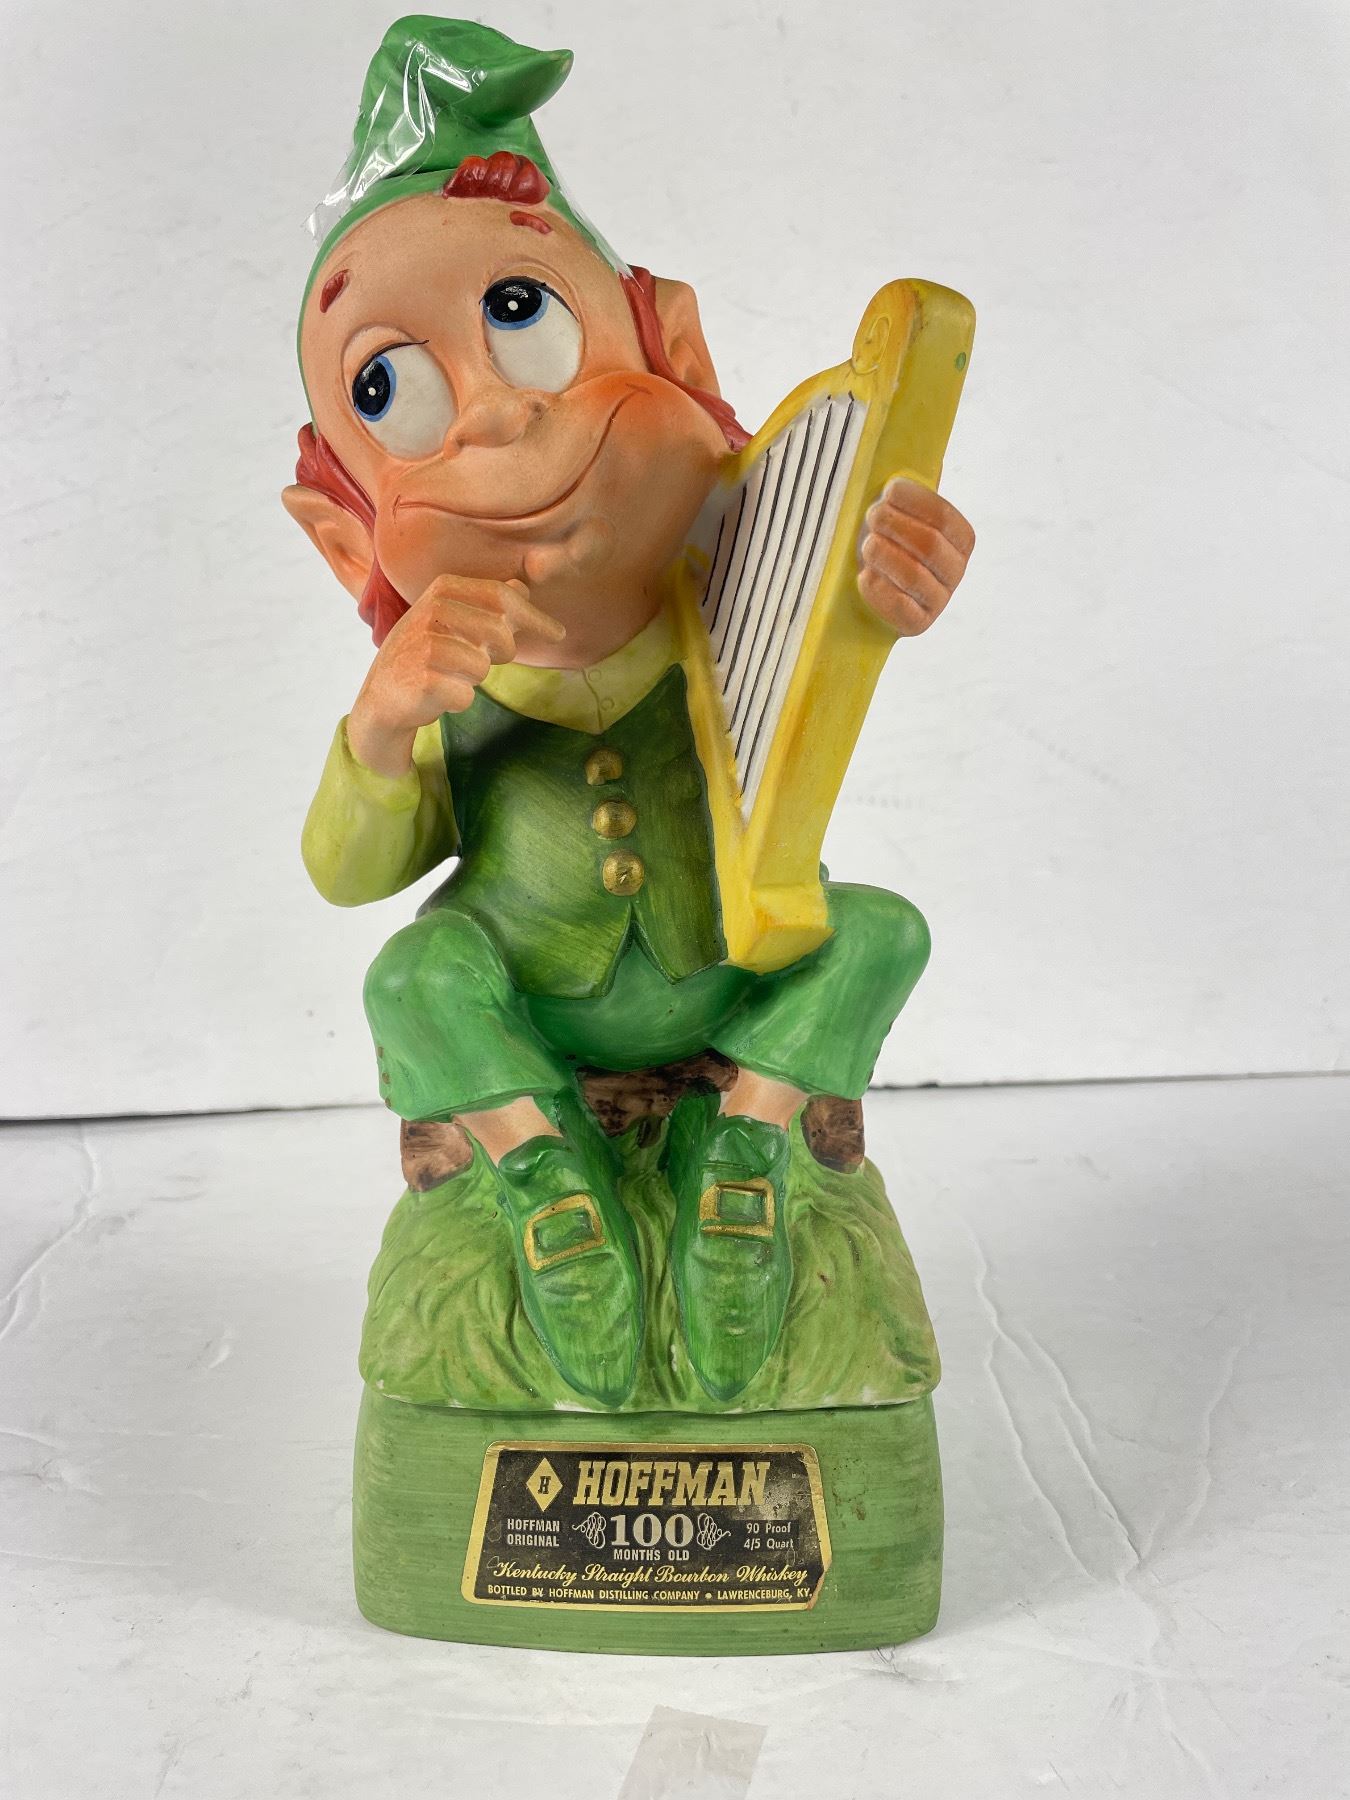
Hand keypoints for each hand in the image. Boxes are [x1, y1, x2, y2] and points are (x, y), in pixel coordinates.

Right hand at [347, 575, 564, 777]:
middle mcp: (431, 610)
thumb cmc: (426, 654)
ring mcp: (424, 645)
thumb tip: (523, 585)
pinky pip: (466, 696)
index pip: (503, 597)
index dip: (535, 617)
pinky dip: (458, 700)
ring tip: (448, 674)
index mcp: (443, 589)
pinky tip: (437, 694)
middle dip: (501, 653)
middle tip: (481, 659)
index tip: (558, 634)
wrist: (383, 694)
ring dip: (473, 678)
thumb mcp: (452, 619)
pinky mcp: (421, 681)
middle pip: (500, 633)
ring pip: (483, 667)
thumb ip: (487, 602)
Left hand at [857, 476, 974, 636]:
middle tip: (870, 517)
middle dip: (894, 526)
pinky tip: (864, 577)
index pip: (944, 516)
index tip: (886, 491)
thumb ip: (908, 485)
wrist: (867, 585)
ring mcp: (939, 601)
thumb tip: (918, 445)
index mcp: (960, 538)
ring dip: (883, 556)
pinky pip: (900, 608)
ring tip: (866, 545)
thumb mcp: (897, 508)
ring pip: (913, 576)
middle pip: (929, 544)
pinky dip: (878, 590)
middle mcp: (955, 570)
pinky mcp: (917, 625)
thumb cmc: (883, 537)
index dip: (914, 501)